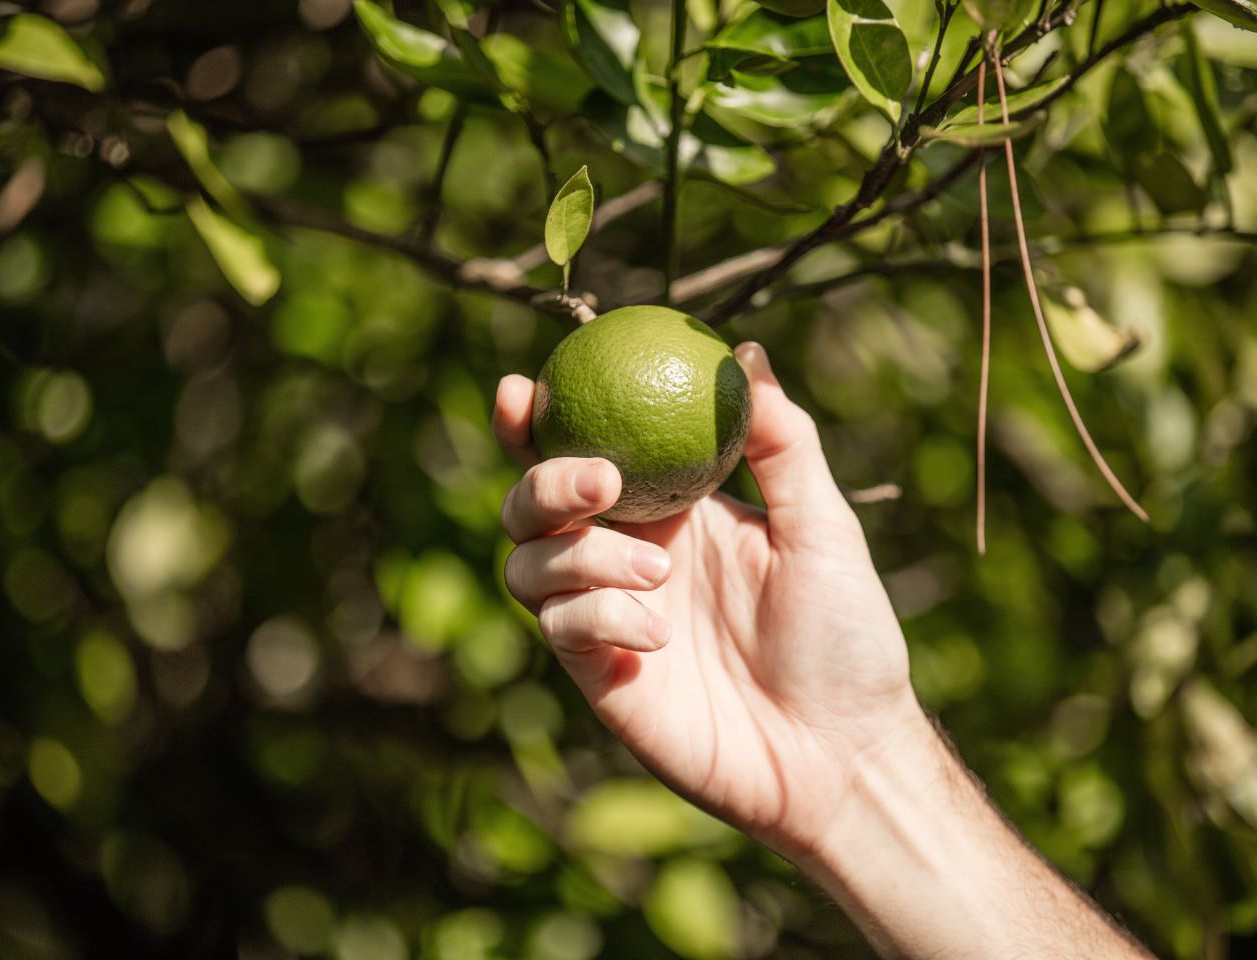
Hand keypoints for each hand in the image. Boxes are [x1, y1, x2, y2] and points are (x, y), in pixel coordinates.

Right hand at [493, 341, 921, 857]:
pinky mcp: (599, 675)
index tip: (523, 390)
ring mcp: (606, 617)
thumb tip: (745, 355)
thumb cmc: (844, 635)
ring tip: (657, 573)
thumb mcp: (821, 527)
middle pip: (532, 504)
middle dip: (544, 481)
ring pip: (527, 565)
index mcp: (670, 509)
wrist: (841, 750)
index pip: (584, 450)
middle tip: (600, 480)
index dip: (536, 422)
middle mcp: (625, 555)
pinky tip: (658, 636)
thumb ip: (781, 444)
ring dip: (580, 555)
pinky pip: (561, 628)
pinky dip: (598, 617)